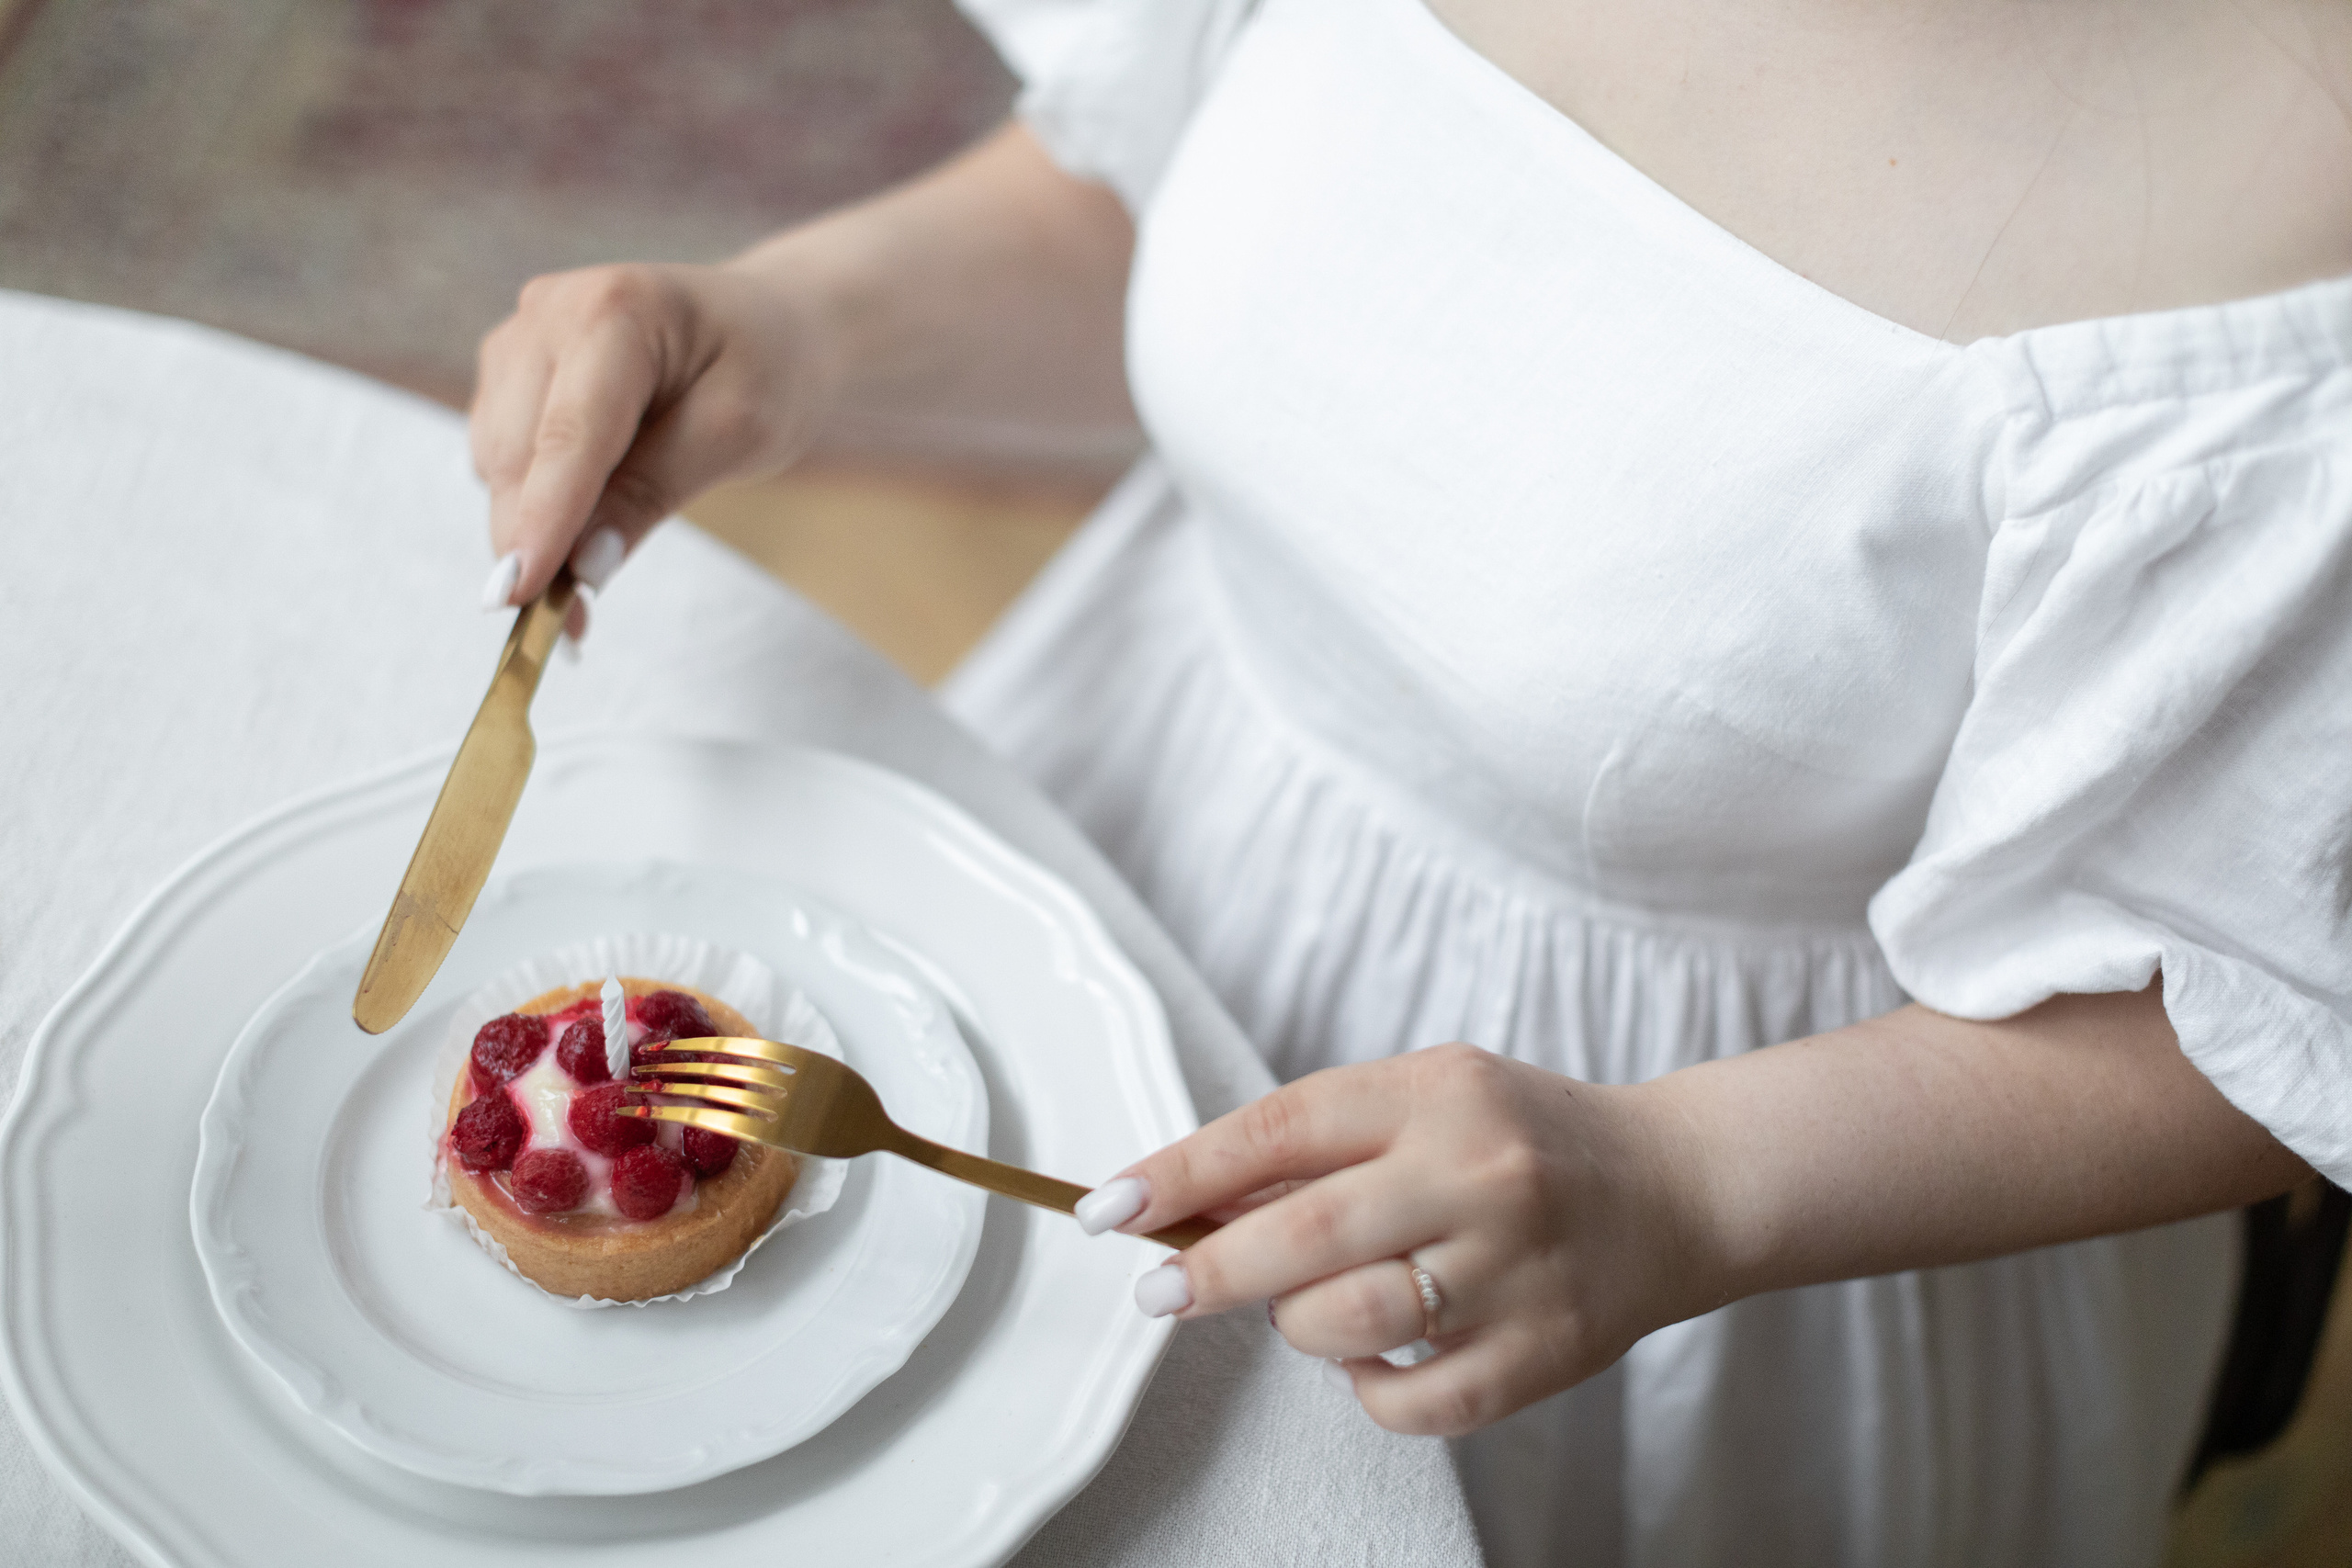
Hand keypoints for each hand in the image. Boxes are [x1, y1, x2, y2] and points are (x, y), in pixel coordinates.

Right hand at [469, 258, 838, 611]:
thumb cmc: (765, 371)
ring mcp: (521, 338)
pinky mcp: (509, 370)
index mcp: (615, 310)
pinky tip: (576, 534)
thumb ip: (655, 491)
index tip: (518, 597)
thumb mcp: (737, 433)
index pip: (568, 434)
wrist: (764, 326)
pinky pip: (499, 455)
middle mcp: (550, 312)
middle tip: (569, 627)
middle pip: (515, 454)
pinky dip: (529, 506)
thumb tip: (582, 567)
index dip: (541, 521)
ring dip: (528, 530)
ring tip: (580, 587)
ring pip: (494, 461)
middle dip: (532, 543)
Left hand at [1080, 1044, 1721, 1435]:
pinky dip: (1366, 1390)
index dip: (1180, 1171)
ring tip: (1301, 1308)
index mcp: (1438, 1093)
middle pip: (1304, 1234)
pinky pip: (1412, 1404)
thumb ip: (1319, 1140)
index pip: (1280, 1128)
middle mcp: (1478, 1175)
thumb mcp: (1428, 1094)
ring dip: (1295, 1325)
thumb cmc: (1523, 1139)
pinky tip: (1372, 1355)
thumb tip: (1187, 1199)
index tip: (1110, 1208)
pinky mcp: (1542, 1354)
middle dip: (1204, 1270)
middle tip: (1155, 1292)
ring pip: (1347, 1323)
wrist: (1675, 1189)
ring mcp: (1515, 1270)